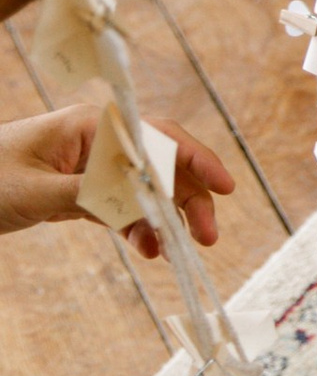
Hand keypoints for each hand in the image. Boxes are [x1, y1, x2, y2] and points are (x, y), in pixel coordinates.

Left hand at [0, 103, 232, 257]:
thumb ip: (86, 194)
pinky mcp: (83, 192)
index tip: (223, 186)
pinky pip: (122, 207)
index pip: (155, 137)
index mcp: (91, 127)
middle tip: (206, 235)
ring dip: (166, 218)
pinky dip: (138, 227)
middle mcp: (99, 143)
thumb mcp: (34, 189)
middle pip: (160, 165)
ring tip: (180, 248)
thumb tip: (134, 205)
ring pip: (145, 190)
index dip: (194, 159)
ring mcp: (93, 168)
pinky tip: (147, 247)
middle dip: (187, 198)